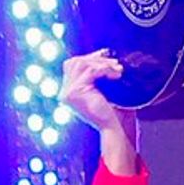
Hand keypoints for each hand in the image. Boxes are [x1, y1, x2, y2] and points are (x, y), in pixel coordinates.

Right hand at [60, 49, 139, 173]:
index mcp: (70, 92)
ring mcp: (67, 93)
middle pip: (74, 62)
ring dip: (102, 64)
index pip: (73, 66)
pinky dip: (105, 70)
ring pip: (81, 64)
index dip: (89, 58)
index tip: (106, 55)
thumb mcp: (104, 91)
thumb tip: (104, 54)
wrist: (116, 129)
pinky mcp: (74, 92)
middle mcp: (65, 93)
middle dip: (96, 59)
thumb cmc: (114, 113)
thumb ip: (98, 76)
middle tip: (115, 62)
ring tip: (118, 69)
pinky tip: (116, 75)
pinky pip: (90, 71)